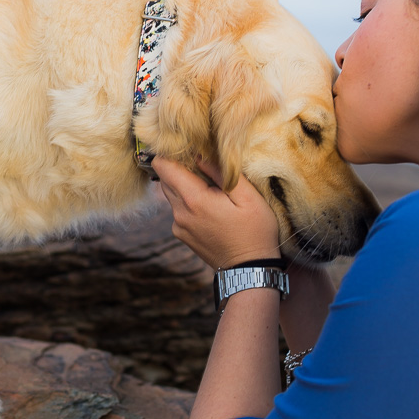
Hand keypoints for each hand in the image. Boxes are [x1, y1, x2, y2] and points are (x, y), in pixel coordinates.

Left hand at [153, 155, 279, 268]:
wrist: (249, 269)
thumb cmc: (255, 231)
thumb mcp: (248, 197)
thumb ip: (221, 173)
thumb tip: (200, 155)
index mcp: (194, 200)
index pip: (163, 167)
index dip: (171, 154)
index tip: (187, 149)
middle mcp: (179, 213)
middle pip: (165, 179)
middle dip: (181, 169)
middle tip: (205, 168)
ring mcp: (178, 226)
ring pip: (172, 195)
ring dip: (186, 187)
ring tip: (212, 190)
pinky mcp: (182, 235)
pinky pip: (179, 210)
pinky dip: (189, 204)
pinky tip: (212, 209)